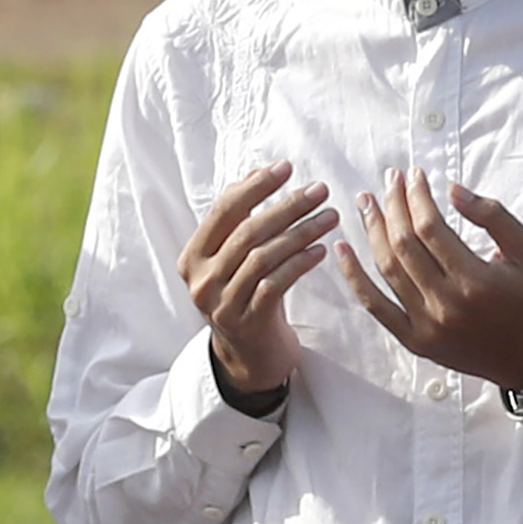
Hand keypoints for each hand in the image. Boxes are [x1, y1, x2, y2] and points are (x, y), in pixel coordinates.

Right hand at [180, 163, 335, 402]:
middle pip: (248, 232)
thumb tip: (257, 170)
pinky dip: (300, 263)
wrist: (249, 356)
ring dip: (301, 232)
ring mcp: (222, 304)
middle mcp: (201, 280)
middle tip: (320, 190)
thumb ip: (239, 218)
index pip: (223, 211)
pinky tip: (322, 250)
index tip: (286, 167)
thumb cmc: (245, 295)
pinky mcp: (247, 322)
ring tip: (330, 217)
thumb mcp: (234, 258)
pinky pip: (277, 284)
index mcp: (192, 257)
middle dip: (287, 206)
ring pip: (264, 257)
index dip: (255, 186)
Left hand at [343, 172, 522, 393]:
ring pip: (387, 269)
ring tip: (367, 202)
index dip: (417, 196)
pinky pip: (375, 306)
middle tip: (389, 179)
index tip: (415, 175)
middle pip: (405, 244)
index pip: (432, 228)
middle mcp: (447, 304)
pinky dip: (354, 277)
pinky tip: (342, 249)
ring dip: (373, 231)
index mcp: (476, 281)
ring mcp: (426, 326)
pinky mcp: (415, 341)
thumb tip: (452, 189)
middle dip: (393, 205)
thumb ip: (493, 216)